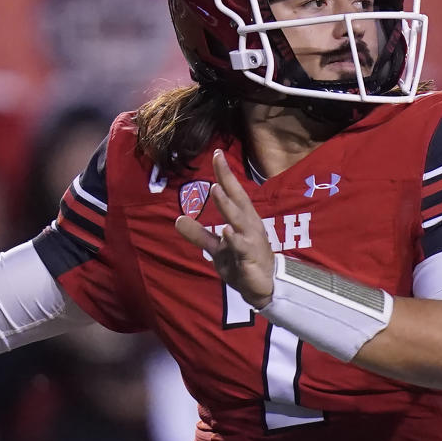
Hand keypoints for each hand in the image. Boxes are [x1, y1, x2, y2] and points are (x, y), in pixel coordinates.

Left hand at [175, 149, 274, 308]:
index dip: (225, 173)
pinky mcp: (250, 257)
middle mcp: (248, 224)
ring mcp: (250, 240)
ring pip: (238, 219)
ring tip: (216, 189)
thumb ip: (199, 234)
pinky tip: (226, 230)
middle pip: (237, 198)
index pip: (233, 192)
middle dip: (227, 179)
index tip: (217, 153)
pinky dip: (234, 238)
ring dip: (227, 205)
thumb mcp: (216, 248)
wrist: (263, 287)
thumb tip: (178, 220)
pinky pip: (241, 246)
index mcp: (243, 218)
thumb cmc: (242, 261)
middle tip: (217, 158)